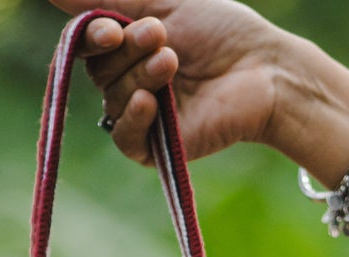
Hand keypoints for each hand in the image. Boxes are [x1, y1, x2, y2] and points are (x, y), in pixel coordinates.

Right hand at [49, 1, 290, 165]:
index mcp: (125, 48)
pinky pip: (125, 138)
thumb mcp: (162, 1)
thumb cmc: (220, 31)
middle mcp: (127, 83)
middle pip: (99, 70)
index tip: (112, 30)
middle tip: (162, 36)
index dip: (91, 38)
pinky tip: (149, 102)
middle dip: (127, 50)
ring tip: (173, 61)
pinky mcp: (156, 149)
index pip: (86, 46)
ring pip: (113, 98)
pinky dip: (133, 117)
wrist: (262, 69)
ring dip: (141, 74)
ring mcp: (141, 117)